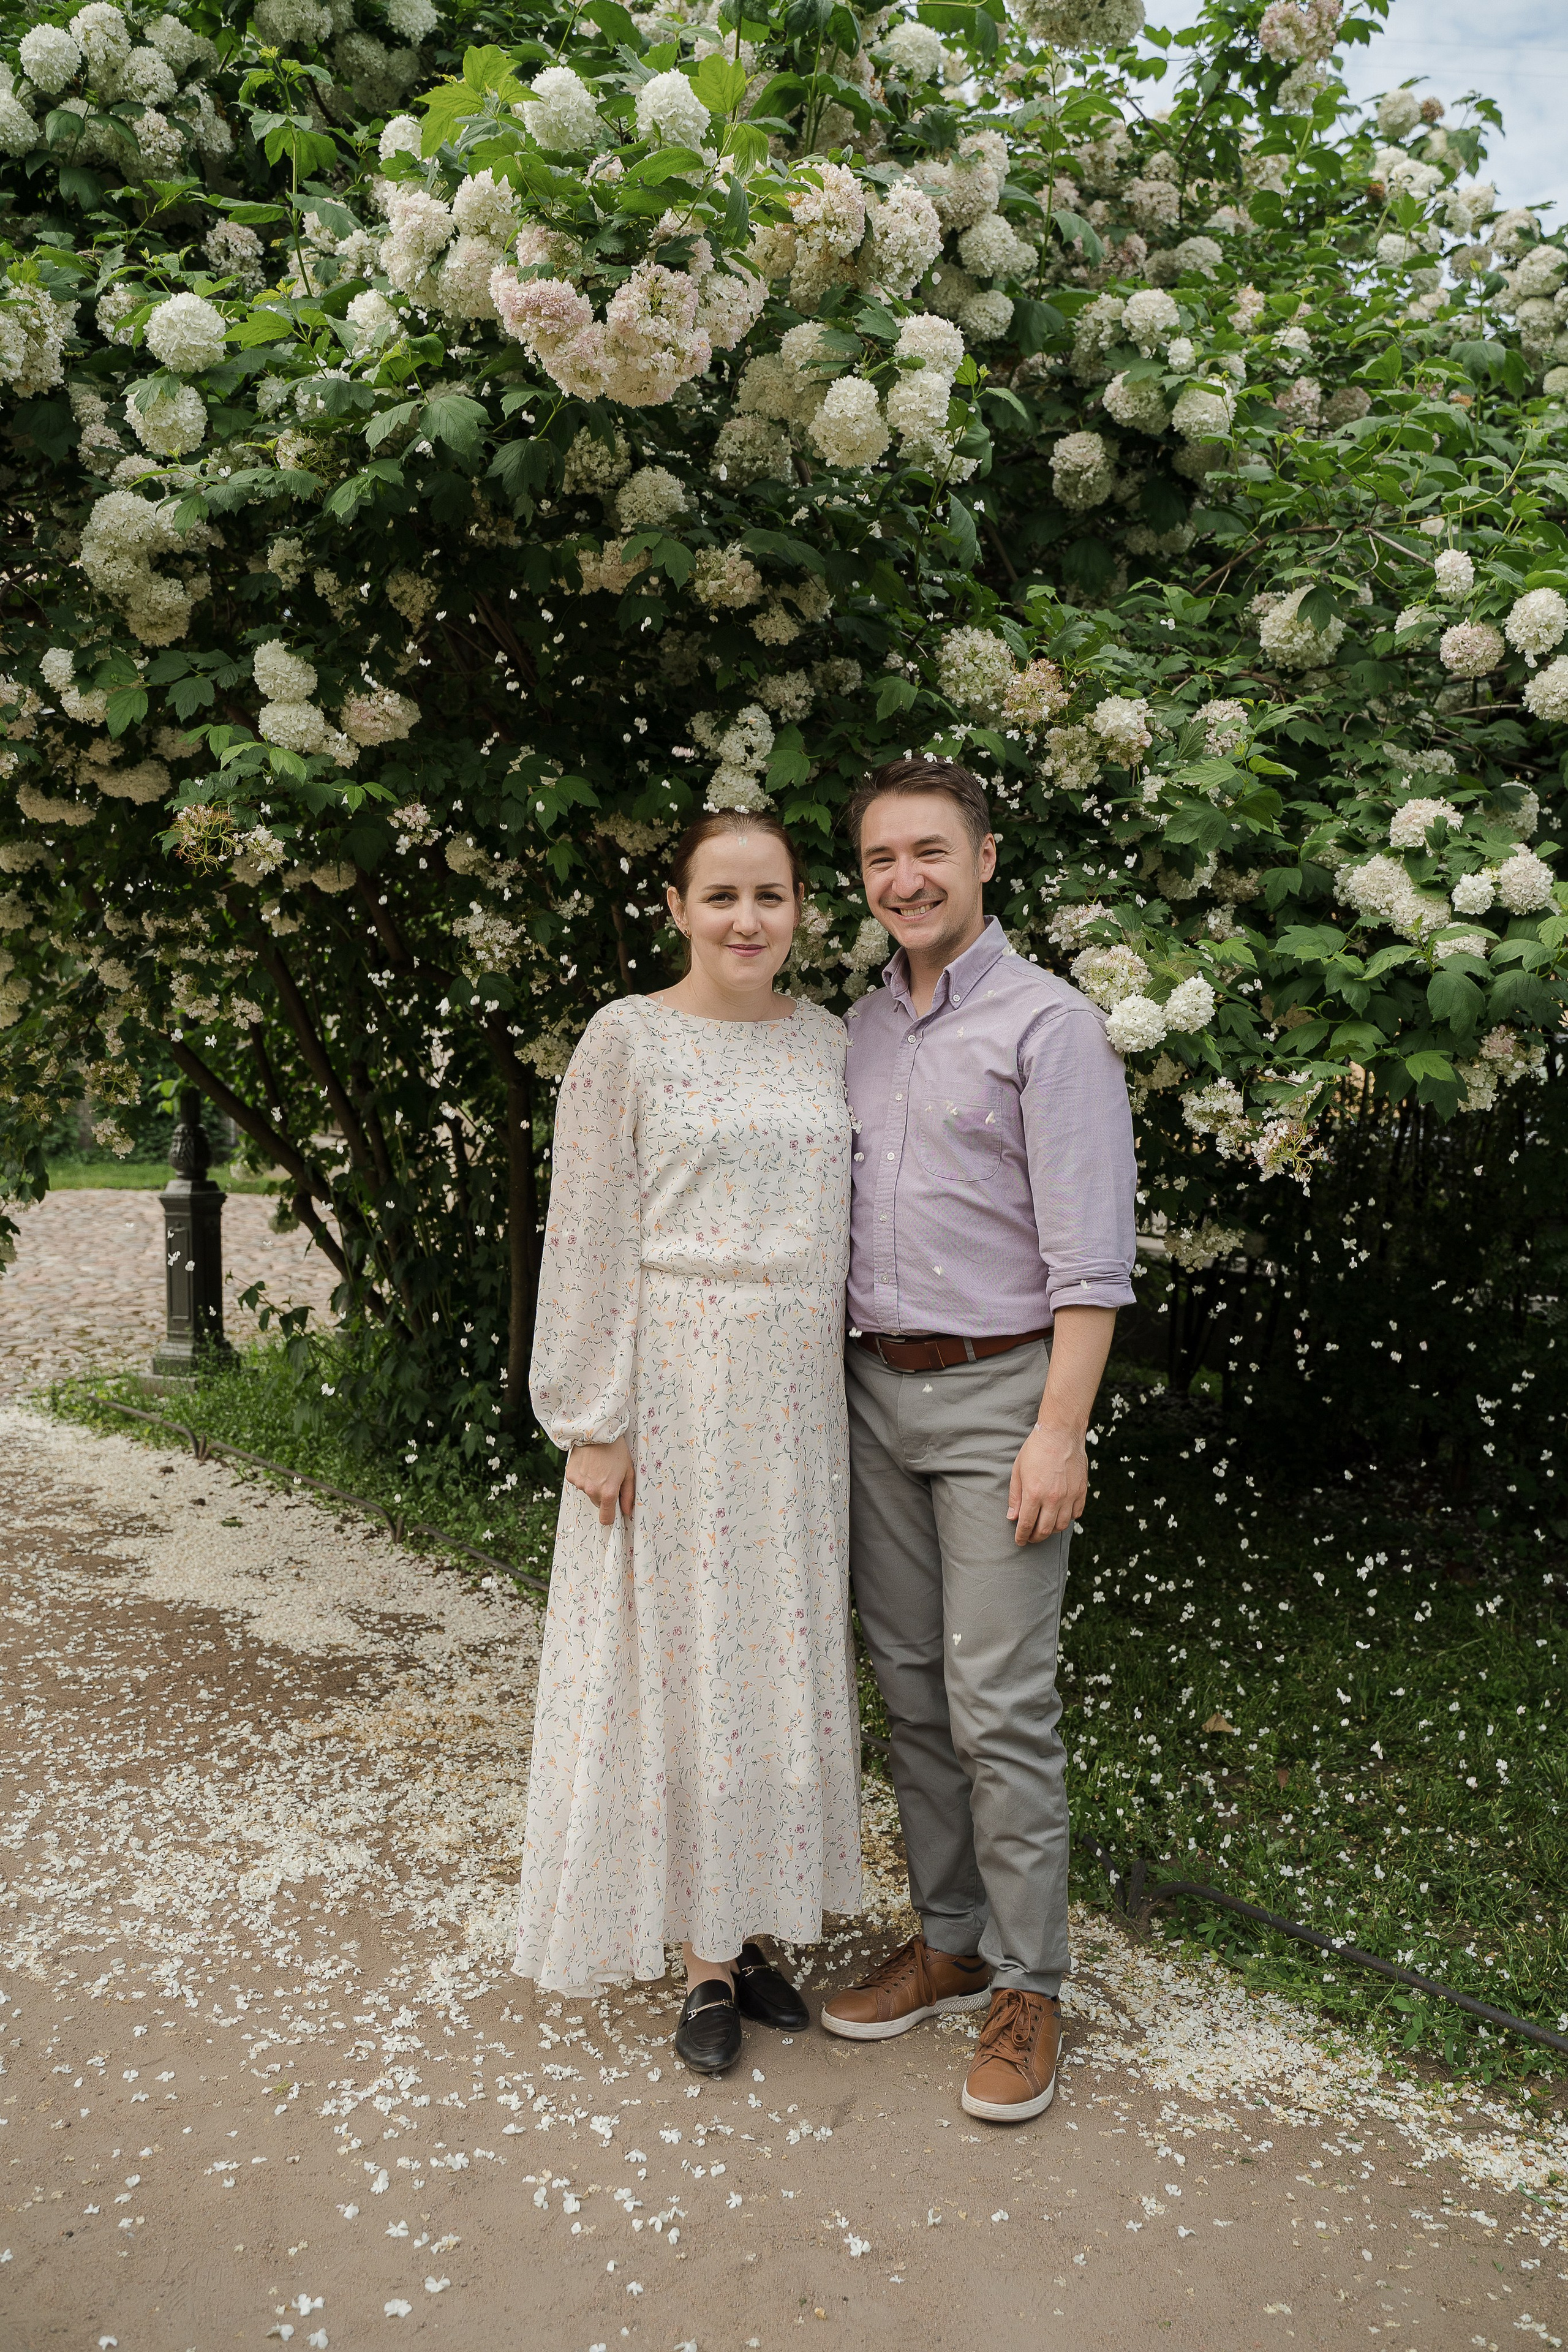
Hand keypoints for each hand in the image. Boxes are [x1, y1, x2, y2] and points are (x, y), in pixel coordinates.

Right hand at [567, 1436, 635, 1526]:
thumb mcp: (628, 1472)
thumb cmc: (615, 1450)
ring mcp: (580, 1484)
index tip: (612, 1510)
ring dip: (593, 1484)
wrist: (597, 1432)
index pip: (606, 1518)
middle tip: (608, 1476)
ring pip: (588, 1491)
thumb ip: (627, 1494)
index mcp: (608, 1492)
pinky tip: (589, 1464)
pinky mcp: (571, 1476)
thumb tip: (627, 1511)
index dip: (610, 1515)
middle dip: (603, 1494)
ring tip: (598, 1467)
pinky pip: (579, 1482)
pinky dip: (583, 1476)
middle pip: (597, 1502)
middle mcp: (592, 1491)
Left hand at [1006, 1420, 1086, 1545]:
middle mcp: (1053, 1498)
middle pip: (1045, 1529)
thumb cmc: (1036, 1449)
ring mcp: (1070, 1495)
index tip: (1019, 1541)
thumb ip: (1015, 1496)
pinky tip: (1060, 1515)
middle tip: (1030, 1538)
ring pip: (1062, 1525)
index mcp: (1034, 1493)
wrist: (1060, 1433)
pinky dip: (1068, 1518)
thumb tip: (1012, 1517)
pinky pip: (1076, 1513)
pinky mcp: (1081, 1491)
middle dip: (1035, 1538)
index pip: (1027, 1524)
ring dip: (1052, 1530)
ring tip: (1044, 1527)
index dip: (1022, 1536)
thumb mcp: (1018, 1471)